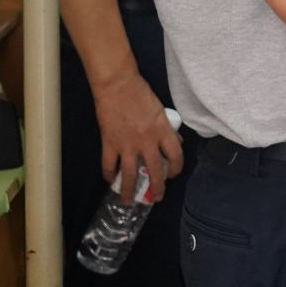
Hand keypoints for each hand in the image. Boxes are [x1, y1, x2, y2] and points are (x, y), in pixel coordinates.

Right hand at [91, 72, 183, 201]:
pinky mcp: (110, 143)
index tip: (172, 174)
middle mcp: (147, 141)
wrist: (118, 85)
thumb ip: (167, 129)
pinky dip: (109, 174)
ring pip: (130, 175)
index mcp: (163, 131)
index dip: (176, 169)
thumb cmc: (141, 94)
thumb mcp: (161, 111)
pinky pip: (109, 165)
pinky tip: (111, 180)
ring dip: (129, 191)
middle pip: (155, 171)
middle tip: (156, 198)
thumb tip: (176, 142)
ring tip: (128, 201)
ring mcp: (127, 144)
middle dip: (157, 188)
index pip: (176, 156)